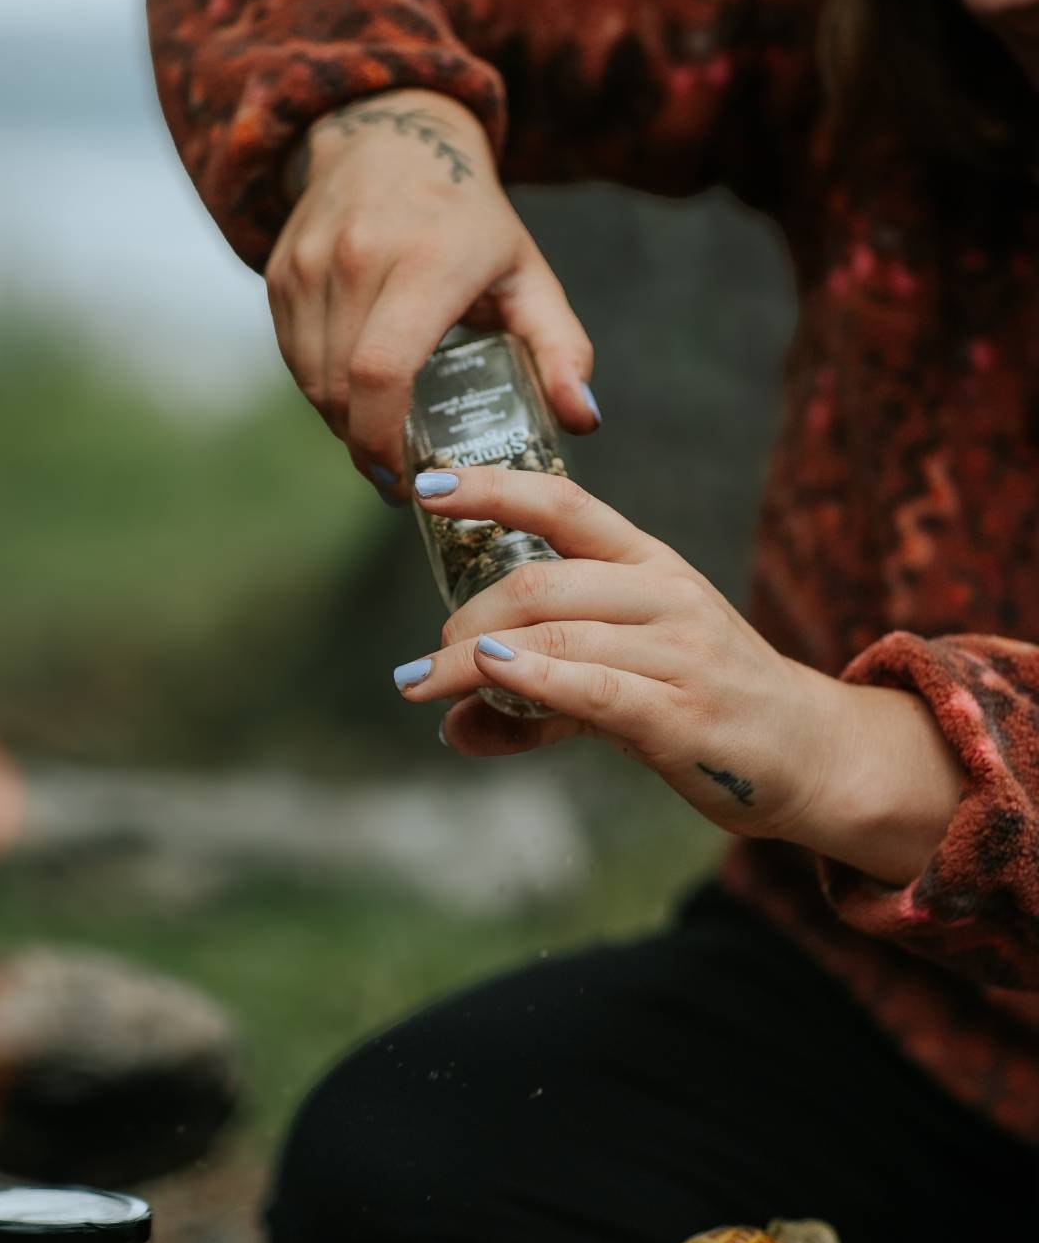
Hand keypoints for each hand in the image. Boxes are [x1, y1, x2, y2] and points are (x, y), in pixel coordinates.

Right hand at [264, 90, 597, 496]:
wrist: (390, 138)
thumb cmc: (470, 221)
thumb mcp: (529, 276)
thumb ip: (561, 349)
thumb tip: (583, 420)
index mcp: (425, 262)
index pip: (380, 371)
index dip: (382, 438)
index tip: (406, 478)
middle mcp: (356, 258)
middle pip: (339, 388)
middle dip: (364, 446)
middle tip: (396, 475)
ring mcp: (309, 263)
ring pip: (310, 379)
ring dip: (340, 424)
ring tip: (377, 439)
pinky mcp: (280, 271)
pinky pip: (292, 356)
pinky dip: (320, 390)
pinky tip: (353, 398)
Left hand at [395, 468, 964, 881]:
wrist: (818, 755)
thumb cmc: (712, 706)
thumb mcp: (627, 683)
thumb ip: (540, 702)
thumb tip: (452, 727)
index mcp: (649, 564)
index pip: (563, 505)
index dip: (492, 488)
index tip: (427, 487)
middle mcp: (665, 594)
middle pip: (541, 583)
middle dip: (465, 618)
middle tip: (426, 661)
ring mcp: (679, 652)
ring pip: (555, 635)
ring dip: (471, 660)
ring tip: (424, 683)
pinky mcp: (682, 714)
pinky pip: (594, 688)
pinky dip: (532, 680)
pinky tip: (488, 676)